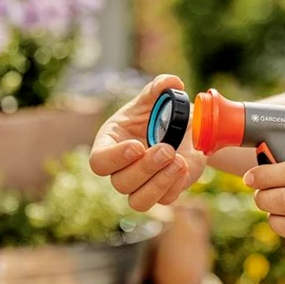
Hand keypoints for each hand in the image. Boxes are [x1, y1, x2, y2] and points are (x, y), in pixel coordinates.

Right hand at [89, 74, 206, 210]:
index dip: (114, 158)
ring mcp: (141, 185)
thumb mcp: (158, 98)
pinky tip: (184, 166)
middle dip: (145, 168)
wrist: (185, 130)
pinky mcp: (163, 192)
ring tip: (178, 162)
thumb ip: (159, 88)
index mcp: (110, 144)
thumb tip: (171, 82)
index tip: (136, 146)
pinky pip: (165, 200)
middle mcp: (121, 169)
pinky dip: (175, 185)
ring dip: (159, 183)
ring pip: (139, 201)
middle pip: (121, 183)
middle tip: (167, 149)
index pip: (99, 162)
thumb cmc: (160, 114)